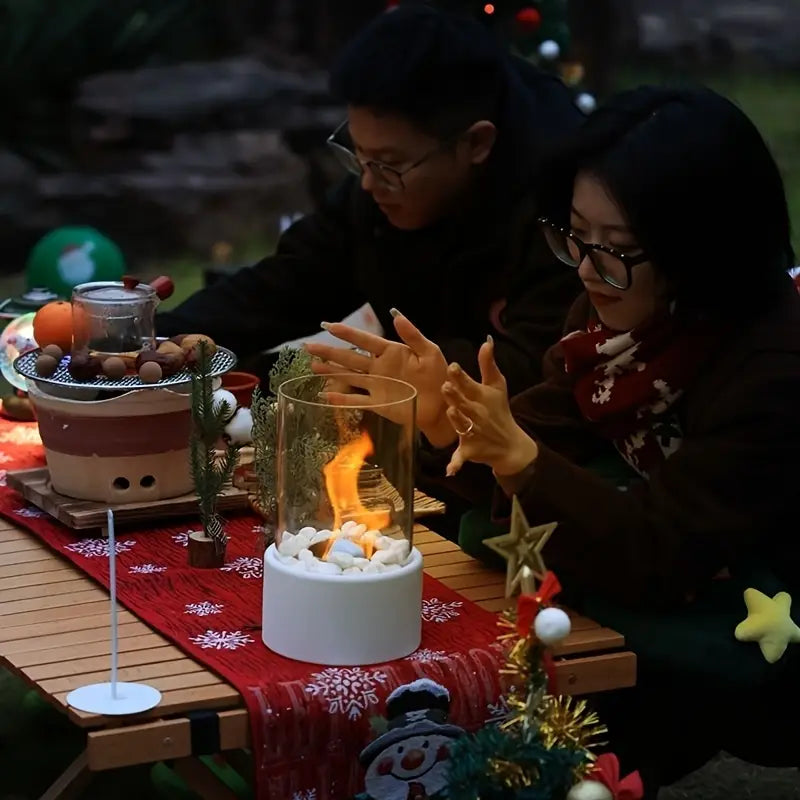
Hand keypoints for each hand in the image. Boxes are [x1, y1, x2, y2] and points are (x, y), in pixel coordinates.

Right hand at [305, 309, 450, 436]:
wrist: (444, 404)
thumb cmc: (439, 376)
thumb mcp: (430, 352)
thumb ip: (413, 336)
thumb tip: (396, 315)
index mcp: (391, 352)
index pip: (365, 340)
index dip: (348, 333)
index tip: (330, 326)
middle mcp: (379, 367)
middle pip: (350, 358)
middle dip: (330, 352)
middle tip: (309, 346)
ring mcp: (377, 385)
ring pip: (349, 376)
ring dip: (331, 371)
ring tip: (313, 366)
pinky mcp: (379, 403)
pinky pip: (358, 400)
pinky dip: (342, 399)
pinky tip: (326, 395)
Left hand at [442, 336, 538, 476]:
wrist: (510, 445)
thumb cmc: (500, 411)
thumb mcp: (497, 386)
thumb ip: (488, 365)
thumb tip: (486, 342)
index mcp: (482, 397)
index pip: (470, 384)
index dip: (462, 377)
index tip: (453, 367)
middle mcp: (477, 414)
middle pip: (464, 403)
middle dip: (456, 396)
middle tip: (446, 386)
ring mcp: (473, 432)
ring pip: (462, 425)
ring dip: (458, 420)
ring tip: (451, 412)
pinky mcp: (469, 449)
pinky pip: (461, 457)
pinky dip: (456, 464)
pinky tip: (450, 470)